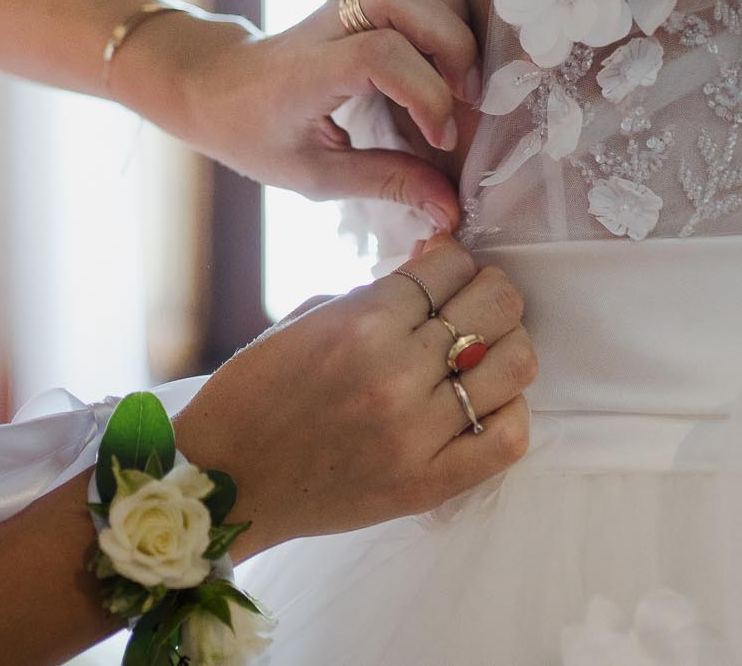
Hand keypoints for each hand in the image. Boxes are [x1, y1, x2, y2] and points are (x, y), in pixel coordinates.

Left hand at [142, 0, 480, 230]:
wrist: (212, 85)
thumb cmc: (256, 134)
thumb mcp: (313, 175)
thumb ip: (385, 183)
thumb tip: (451, 209)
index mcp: (307, 74)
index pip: (378, 56)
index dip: (425, 93)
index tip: (440, 138)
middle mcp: (324, 23)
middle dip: (451, 42)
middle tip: (465, 96)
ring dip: (447, 9)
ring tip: (457, 63)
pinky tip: (430, 8)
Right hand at [172, 236, 535, 551]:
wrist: (224, 481)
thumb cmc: (256, 394)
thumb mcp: (307, 319)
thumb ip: (379, 291)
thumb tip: (438, 257)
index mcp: (363, 321)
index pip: (453, 263)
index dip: (453, 260)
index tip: (444, 273)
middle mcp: (397, 372)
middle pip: (498, 303)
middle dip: (488, 292)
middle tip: (469, 307)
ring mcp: (418, 432)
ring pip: (516, 364)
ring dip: (504, 348)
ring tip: (477, 355)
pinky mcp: (428, 484)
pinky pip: (509, 439)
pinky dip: (509, 412)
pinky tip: (482, 404)